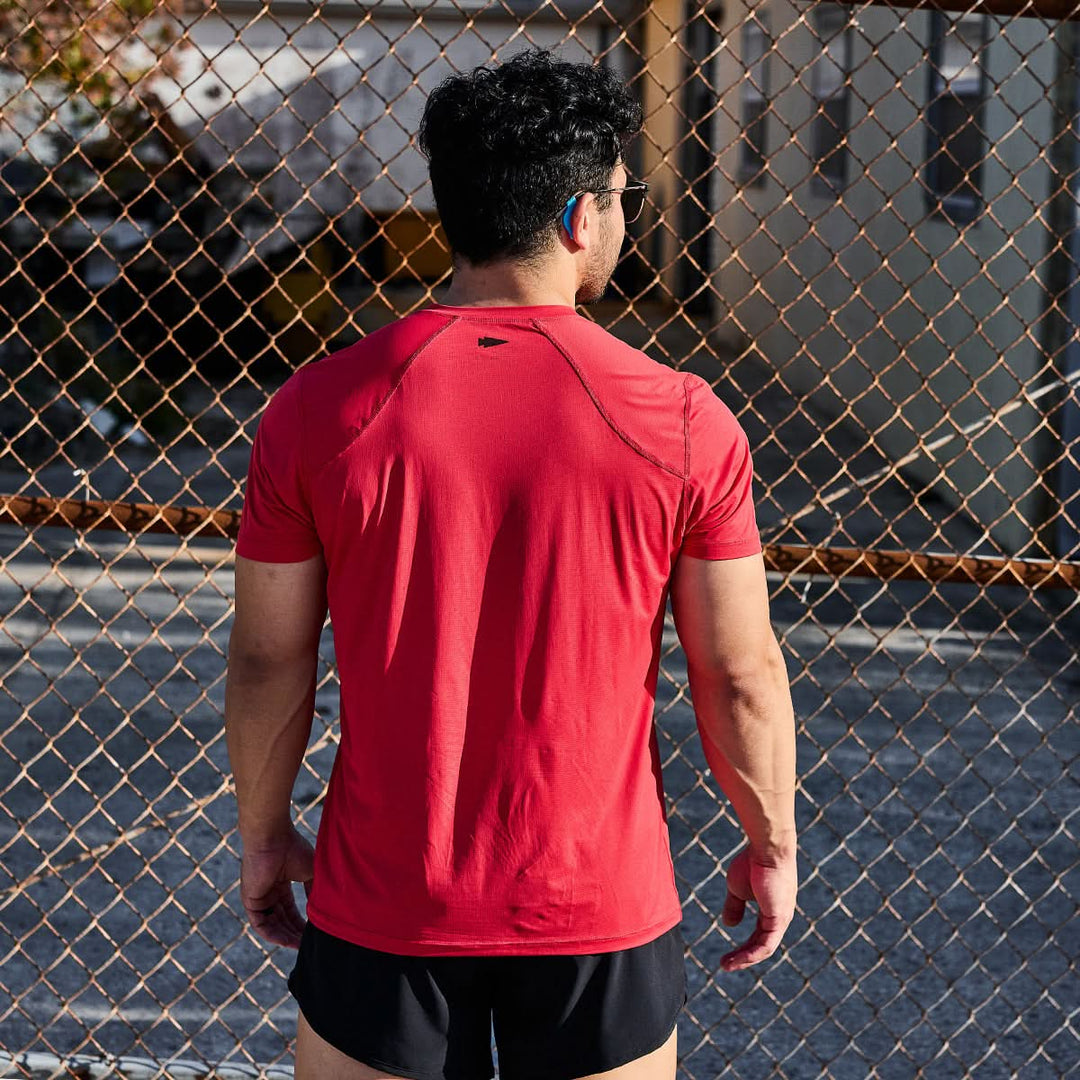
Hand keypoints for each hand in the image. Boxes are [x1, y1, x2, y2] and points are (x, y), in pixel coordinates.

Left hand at [240, 824, 314, 948]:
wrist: (273, 837)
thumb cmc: (293, 848)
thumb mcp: (310, 872)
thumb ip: (315, 891)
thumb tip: (323, 910)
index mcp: (280, 883)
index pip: (290, 910)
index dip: (301, 923)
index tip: (314, 933)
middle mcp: (268, 892)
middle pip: (282, 920)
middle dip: (295, 933)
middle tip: (309, 944)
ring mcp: (258, 897)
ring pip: (272, 924)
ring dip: (286, 937)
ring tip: (301, 946)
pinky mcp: (250, 900)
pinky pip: (260, 924)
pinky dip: (273, 934)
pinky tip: (287, 941)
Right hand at [720, 846, 796, 970]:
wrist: (766, 850)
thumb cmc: (752, 863)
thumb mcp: (737, 888)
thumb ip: (734, 906)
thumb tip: (729, 924)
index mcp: (771, 909)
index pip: (758, 934)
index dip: (743, 946)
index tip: (727, 955)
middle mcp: (779, 917)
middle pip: (761, 945)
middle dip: (742, 957)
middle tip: (724, 964)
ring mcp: (781, 919)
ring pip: (764, 949)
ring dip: (745, 959)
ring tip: (726, 965)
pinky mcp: (780, 919)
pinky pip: (766, 945)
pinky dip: (751, 954)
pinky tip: (737, 959)